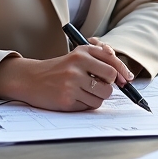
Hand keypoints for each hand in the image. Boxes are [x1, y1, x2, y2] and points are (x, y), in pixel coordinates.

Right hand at [0, 40, 133, 110]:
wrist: (31, 79)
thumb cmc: (60, 68)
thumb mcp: (78, 55)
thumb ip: (101, 58)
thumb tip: (123, 74)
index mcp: (83, 52)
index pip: (112, 64)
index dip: (123, 73)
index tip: (127, 80)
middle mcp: (77, 66)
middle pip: (111, 81)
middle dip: (109, 86)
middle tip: (99, 86)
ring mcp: (72, 83)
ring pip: (102, 96)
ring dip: (97, 97)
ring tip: (84, 92)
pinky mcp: (66, 100)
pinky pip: (89, 106)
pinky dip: (85, 104)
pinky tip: (74, 97)